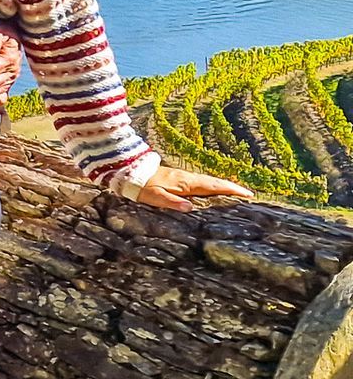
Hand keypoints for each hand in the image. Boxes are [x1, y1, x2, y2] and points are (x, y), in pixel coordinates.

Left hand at [133, 165, 252, 212]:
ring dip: (224, 186)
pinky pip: (201, 183)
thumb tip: (190, 207)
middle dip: (232, 188)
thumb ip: (171, 202)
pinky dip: (213, 186)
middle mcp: (188, 179)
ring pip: (209, 182)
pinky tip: (215, 191)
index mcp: (185, 183)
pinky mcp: (179, 179)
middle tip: (249, 195)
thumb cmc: (141, 186)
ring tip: (238, 193)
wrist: (129, 171)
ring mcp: (184, 177)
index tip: (247, 194)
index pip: (213, 186)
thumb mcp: (154, 196)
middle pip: (215, 182)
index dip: (230, 190)